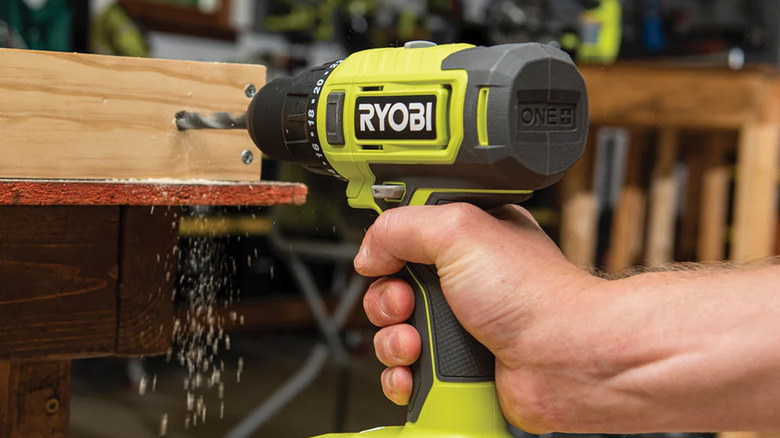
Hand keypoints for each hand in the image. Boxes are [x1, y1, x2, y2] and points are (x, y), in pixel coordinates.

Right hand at [355, 203, 601, 432]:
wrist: (565, 361)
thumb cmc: (533, 295)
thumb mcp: (458, 230)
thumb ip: (401, 228)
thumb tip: (369, 253)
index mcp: (466, 239)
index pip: (404, 236)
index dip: (388, 250)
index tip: (386, 262)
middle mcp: (461, 281)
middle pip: (391, 288)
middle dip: (386, 302)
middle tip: (405, 306)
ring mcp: (459, 325)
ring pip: (394, 333)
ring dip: (392, 342)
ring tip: (414, 344)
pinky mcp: (457, 365)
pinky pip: (408, 372)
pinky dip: (402, 376)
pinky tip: (415, 372)